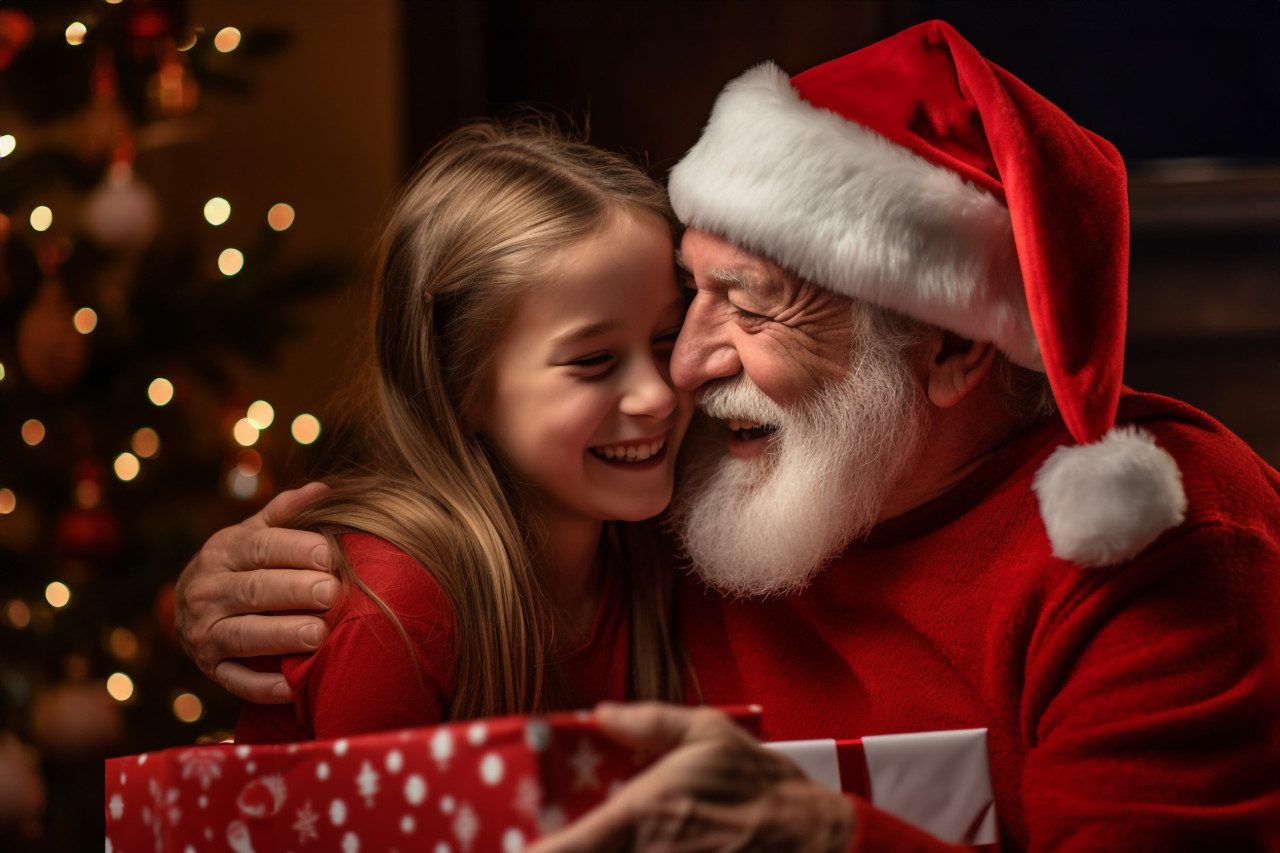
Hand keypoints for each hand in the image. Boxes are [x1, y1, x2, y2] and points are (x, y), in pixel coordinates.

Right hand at [174, 482, 334, 702]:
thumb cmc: (240, 564)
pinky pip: (235, 681)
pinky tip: (292, 686)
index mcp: (221, 552)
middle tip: (331, 592)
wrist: (190, 606)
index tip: (329, 555)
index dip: (295, 549)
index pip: (259, 547)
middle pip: (254, 590)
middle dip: (294, 591)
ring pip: (242, 635)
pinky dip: (262, 686)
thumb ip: (285, 513)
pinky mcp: (210, 670)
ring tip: (318, 634)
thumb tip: (324, 489)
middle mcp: (206, 592)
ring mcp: (204, 634)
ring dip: (280, 636)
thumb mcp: (253, 533)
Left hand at [529, 702, 854, 852]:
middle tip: (529, 840)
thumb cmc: (758, 784)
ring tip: (574, 840)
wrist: (814, 839)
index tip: (506, 850)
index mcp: (642, 815)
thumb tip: (600, 714)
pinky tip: (621, 847)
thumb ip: (647, 722)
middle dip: (557, 852)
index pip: (566, 849)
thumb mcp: (706, 733)